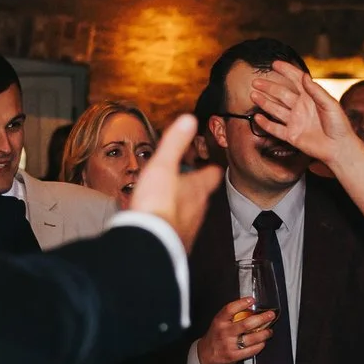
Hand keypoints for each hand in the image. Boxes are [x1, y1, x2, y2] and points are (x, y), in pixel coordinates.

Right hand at [129, 114, 220, 256]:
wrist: (150, 244)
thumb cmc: (157, 203)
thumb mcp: (163, 165)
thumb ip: (175, 143)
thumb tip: (188, 119)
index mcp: (198, 189)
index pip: (213, 174)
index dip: (210, 168)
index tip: (207, 165)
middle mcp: (199, 210)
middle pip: (202, 195)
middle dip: (195, 187)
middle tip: (185, 180)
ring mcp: (189, 229)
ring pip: (190, 214)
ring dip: (183, 206)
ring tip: (170, 200)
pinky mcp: (177, 244)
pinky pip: (177, 230)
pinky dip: (171, 223)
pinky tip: (160, 222)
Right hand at [195, 296, 275, 363]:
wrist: (206, 355)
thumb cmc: (215, 337)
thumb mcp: (219, 322)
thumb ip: (232, 316)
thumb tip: (251, 309)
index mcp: (220, 321)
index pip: (230, 309)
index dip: (242, 303)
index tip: (251, 300)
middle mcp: (224, 332)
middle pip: (246, 324)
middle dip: (262, 318)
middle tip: (270, 315)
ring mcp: (229, 345)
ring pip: (252, 338)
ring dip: (264, 333)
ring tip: (269, 331)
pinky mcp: (234, 356)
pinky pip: (251, 350)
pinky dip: (260, 345)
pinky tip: (262, 342)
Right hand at [247, 62, 354, 164]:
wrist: (339, 148)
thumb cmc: (339, 125)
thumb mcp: (330, 105)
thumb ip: (316, 91)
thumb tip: (304, 75)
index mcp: (310, 97)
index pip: (296, 80)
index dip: (286, 71)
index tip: (274, 64)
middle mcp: (300, 107)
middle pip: (281, 94)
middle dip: (268, 87)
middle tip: (256, 82)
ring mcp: (295, 121)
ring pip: (275, 110)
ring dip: (264, 102)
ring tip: (253, 95)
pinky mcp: (292, 136)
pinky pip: (275, 129)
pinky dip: (266, 124)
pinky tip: (257, 117)